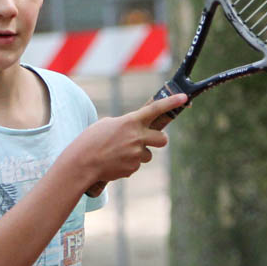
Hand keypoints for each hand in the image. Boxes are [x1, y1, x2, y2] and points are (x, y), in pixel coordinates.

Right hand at [67, 93, 187, 186]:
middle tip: (149, 140)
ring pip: (147, 154)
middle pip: (162, 139)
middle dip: (159, 140)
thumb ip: (126, 125)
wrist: (82, 163)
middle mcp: (137, 137)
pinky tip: (114, 162)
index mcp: (131, 122)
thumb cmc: (90, 140)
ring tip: (119, 154)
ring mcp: (136, 154)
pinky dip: (128, 164)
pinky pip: (136, 165)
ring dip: (139, 154)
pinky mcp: (133, 168)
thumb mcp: (107, 124)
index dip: (172, 102)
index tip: (184, 98)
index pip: (156, 109)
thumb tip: (136, 130)